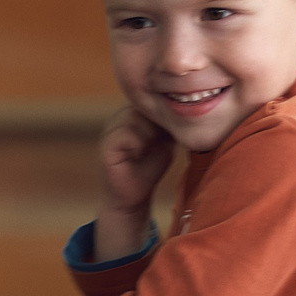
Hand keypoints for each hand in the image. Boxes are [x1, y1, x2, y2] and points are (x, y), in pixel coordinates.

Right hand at [95, 107, 174, 256]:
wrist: (133, 196)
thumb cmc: (150, 167)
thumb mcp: (165, 141)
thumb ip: (170, 123)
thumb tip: (188, 105)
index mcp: (133, 114)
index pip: (151, 99)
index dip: (165, 111)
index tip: (171, 131)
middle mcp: (119, 118)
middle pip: (144, 105)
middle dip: (158, 122)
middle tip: (164, 139)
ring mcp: (111, 130)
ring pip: (135, 117)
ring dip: (149, 133)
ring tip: (150, 147)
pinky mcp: (107, 146)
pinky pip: (125, 134)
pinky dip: (138, 143)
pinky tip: (139, 154)